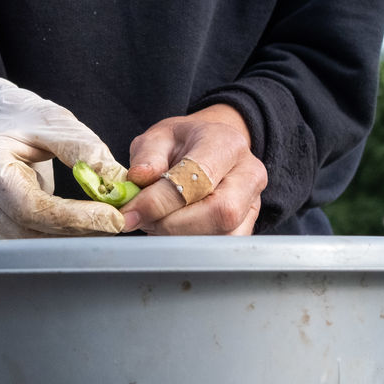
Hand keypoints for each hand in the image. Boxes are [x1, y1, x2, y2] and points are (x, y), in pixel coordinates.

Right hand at [0, 76, 128, 238]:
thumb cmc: (14, 115)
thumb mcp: (53, 121)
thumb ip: (85, 151)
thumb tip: (119, 184)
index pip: (30, 207)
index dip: (74, 217)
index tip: (112, 218)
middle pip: (31, 230)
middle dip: (79, 229)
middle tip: (117, 221)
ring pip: (30, 241)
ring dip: (70, 234)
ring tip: (102, 220)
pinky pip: (24, 238)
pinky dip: (55, 233)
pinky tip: (78, 222)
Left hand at [123, 104, 266, 234]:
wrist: (208, 147)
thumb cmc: (182, 144)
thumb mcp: (158, 137)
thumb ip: (147, 156)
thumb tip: (138, 179)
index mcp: (226, 143)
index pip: (198, 178)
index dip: (161, 201)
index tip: (130, 213)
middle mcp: (248, 173)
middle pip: (219, 212)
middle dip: (172, 224)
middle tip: (143, 220)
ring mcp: (253, 202)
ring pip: (221, 235)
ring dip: (178, 236)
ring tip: (154, 222)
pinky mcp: (247, 226)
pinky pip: (221, 246)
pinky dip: (189, 244)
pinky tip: (171, 231)